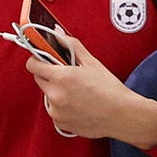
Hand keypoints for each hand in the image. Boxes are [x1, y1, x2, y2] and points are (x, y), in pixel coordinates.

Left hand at [24, 35, 156, 147]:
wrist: (123, 116)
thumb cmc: (110, 90)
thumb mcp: (91, 63)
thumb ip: (70, 45)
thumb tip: (57, 33)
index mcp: (61, 77)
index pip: (33, 65)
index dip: (38, 59)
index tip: (44, 58)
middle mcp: (55, 95)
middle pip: (39, 79)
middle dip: (49, 74)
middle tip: (66, 74)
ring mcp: (56, 111)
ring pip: (47, 95)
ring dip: (55, 91)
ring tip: (76, 92)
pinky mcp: (60, 123)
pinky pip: (54, 110)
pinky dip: (61, 106)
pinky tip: (78, 104)